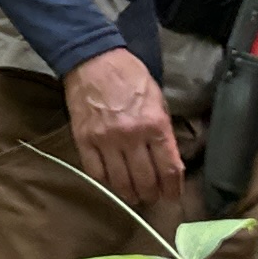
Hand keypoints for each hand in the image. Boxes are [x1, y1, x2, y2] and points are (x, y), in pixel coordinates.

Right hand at [60, 48, 185, 224]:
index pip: (169, 168)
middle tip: (153, 198)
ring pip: (121, 182)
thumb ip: (162, 129)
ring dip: (130, 194)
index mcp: (155, 124)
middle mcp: (132, 136)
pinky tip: (112, 184)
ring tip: (134, 197)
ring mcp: (106, 140)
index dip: (173, 188)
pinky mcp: (84, 140)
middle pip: (146, 180)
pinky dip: (106, 183)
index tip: (172, 195)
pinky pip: (96, 172)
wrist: (93, 60)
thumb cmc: (130, 75)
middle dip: (152, 195)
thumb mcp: (157, 99)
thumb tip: (167, 157)